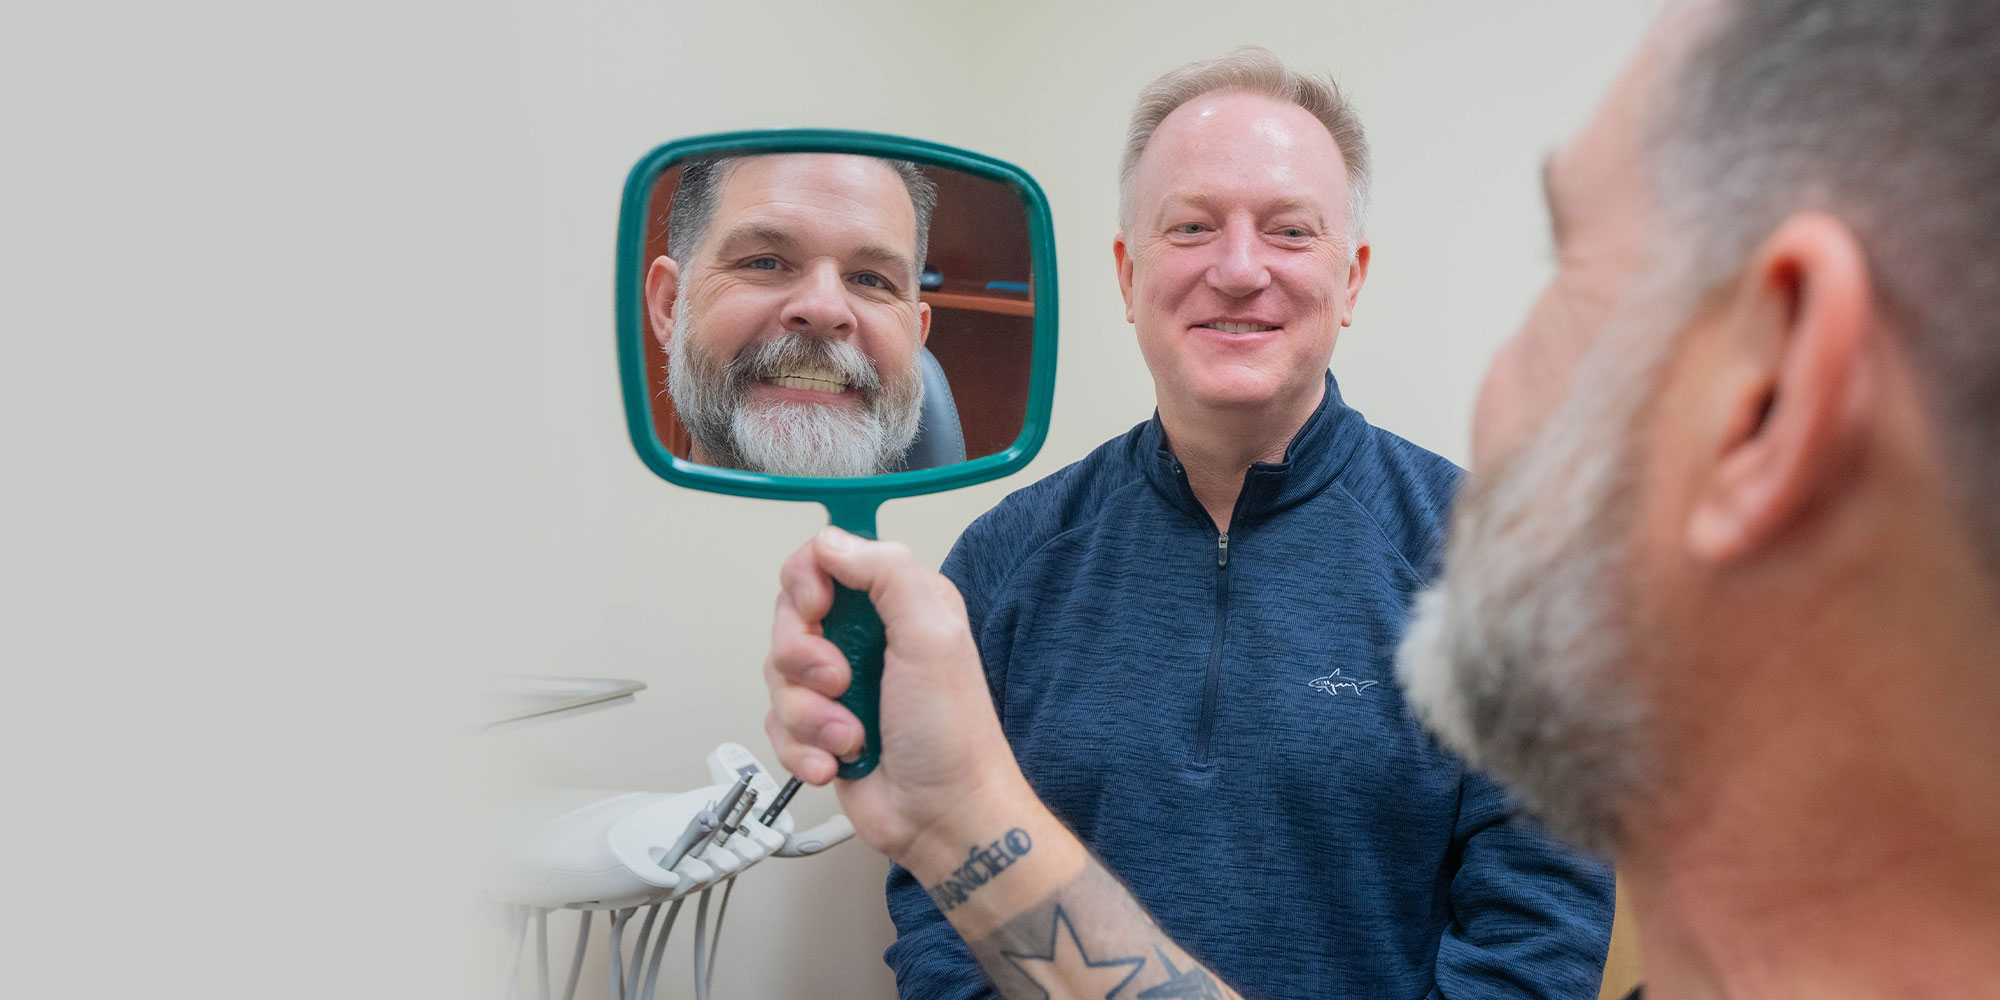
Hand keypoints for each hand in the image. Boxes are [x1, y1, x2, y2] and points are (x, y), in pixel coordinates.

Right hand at [763, 528, 1035, 865]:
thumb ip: (887, 574)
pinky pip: (776, 724)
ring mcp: (840, 683)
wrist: (943, 817)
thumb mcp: (932, 637)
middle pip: (789, 616)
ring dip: (811, 714)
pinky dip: (804, 748)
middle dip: (805, 658)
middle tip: (842, 682)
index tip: (818, 610)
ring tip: (852, 735)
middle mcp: (867, 636)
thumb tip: (832, 541)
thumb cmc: (953, 736)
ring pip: (777, 675)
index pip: (825, 559)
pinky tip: (839, 761)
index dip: (808, 581)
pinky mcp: (820, 727)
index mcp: (899, 601)